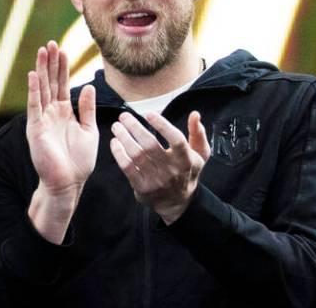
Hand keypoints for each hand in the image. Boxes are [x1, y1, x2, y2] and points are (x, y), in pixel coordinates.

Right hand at [26, 41, 97, 242]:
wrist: (69, 183)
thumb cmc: (79, 161)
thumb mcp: (88, 131)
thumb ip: (86, 109)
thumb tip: (86, 87)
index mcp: (64, 112)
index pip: (62, 84)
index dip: (62, 67)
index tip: (62, 49)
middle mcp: (51, 112)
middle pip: (50, 82)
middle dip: (51, 63)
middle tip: (50, 43)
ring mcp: (42, 118)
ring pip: (41, 89)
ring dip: (41, 70)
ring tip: (42, 51)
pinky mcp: (36, 128)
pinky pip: (34, 105)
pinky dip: (33, 90)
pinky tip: (33, 75)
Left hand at [110, 110, 209, 224]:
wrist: (177, 202)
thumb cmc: (186, 172)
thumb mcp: (200, 155)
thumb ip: (198, 133)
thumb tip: (195, 114)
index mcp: (186, 160)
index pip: (176, 140)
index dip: (162, 125)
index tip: (149, 113)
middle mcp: (171, 170)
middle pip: (150, 145)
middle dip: (134, 127)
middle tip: (124, 116)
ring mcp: (156, 179)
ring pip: (136, 154)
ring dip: (123, 137)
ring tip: (116, 126)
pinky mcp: (142, 187)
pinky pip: (127, 167)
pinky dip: (118, 153)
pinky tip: (115, 142)